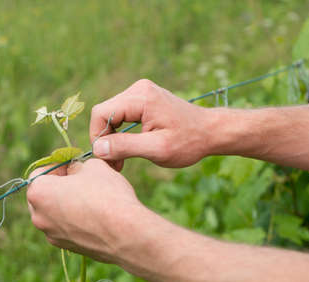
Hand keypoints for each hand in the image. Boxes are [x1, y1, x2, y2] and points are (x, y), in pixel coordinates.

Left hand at [26, 159, 144, 262]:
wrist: (126, 234)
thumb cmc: (107, 195)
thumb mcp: (93, 167)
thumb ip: (76, 166)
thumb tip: (74, 171)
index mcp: (39, 193)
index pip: (39, 172)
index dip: (57, 165)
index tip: (73, 165)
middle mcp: (39, 217)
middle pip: (43, 195)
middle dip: (59, 185)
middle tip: (81, 180)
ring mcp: (52, 235)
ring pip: (55, 213)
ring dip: (68, 203)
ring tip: (92, 198)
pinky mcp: (67, 247)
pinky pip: (66, 227)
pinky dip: (76, 220)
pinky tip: (96, 216)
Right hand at [90, 79, 210, 168]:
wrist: (211, 131)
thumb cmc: (189, 142)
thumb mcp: (157, 149)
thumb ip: (126, 147)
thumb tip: (98, 148)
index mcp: (141, 97)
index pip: (101, 113)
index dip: (98, 136)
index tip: (108, 158)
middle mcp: (138, 89)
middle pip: (104, 113)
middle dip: (105, 139)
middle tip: (115, 164)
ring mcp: (140, 92)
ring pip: (110, 115)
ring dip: (112, 138)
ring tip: (121, 160)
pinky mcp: (142, 99)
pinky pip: (120, 114)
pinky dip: (120, 133)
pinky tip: (128, 148)